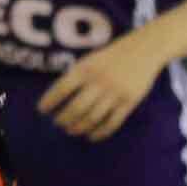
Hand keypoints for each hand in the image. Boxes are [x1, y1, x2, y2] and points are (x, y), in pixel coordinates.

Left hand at [37, 33, 167, 141]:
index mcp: (86, 68)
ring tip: (72, 130)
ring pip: (92, 118)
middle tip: (59, 123)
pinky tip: (91, 136)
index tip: (42, 110)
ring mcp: (115, 93)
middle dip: (64, 119)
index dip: (49, 102)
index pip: (61, 89)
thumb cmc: (112, 56)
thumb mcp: (91, 59)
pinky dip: (99, 133)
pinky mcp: (129, 102)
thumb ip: (77, 76)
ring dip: (79, 128)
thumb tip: (58, 99)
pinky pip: (112, 123)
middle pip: (76, 108)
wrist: (144, 49)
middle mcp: (99, 81)